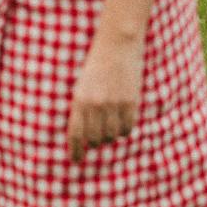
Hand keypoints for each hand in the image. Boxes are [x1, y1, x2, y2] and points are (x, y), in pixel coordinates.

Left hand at [67, 40, 143, 164]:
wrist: (117, 45)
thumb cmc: (96, 66)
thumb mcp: (81, 85)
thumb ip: (81, 109)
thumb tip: (83, 136)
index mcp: (79, 99)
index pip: (75, 134)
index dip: (75, 151)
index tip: (75, 160)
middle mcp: (96, 104)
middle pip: (95, 139)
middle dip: (94, 143)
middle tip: (96, 140)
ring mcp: (114, 104)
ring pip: (112, 136)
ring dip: (110, 136)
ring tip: (109, 127)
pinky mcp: (131, 102)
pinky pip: (127, 128)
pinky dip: (123, 130)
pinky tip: (121, 122)